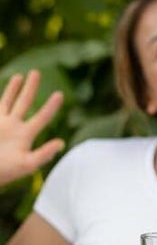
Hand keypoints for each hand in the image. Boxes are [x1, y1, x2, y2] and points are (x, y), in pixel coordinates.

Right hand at [0, 71, 64, 185]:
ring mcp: (0, 124)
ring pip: (7, 102)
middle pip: (24, 102)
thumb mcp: (27, 165)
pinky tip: (0, 86)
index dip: (51, 106)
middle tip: (36, 72)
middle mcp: (14, 127)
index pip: (42, 116)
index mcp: (26, 135)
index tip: (59, 94)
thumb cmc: (5, 172)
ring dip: (13, 89)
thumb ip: (44, 154)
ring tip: (20, 75)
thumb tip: (62, 142)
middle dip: (30, 88)